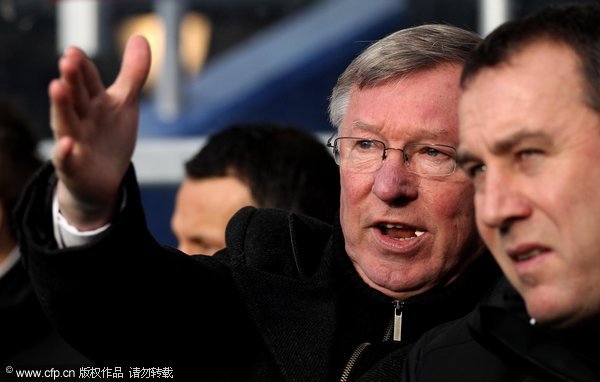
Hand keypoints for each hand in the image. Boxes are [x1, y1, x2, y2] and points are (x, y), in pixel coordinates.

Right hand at [49, 35, 150, 229]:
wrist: (102, 180)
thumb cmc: (110, 136)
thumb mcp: (125, 103)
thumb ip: (132, 73)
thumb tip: (139, 37)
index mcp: (92, 101)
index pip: (87, 80)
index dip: (83, 67)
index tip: (75, 51)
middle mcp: (80, 117)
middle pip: (75, 96)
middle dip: (71, 79)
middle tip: (68, 60)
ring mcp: (74, 141)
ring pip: (65, 121)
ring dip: (61, 105)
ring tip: (56, 87)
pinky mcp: (73, 167)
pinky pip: (66, 159)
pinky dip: (64, 151)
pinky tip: (67, 143)